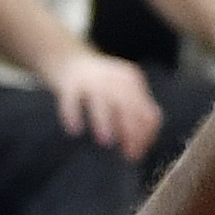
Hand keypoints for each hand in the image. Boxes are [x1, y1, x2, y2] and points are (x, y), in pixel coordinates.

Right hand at [45, 48, 160, 156]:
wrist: (69, 60)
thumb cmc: (98, 86)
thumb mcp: (120, 94)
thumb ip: (131, 118)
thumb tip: (137, 151)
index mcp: (131, 82)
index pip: (146, 109)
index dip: (145, 133)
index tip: (138, 154)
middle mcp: (114, 78)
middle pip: (128, 103)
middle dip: (131, 128)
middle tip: (127, 152)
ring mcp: (91, 79)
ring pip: (101, 99)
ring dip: (105, 121)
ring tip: (106, 142)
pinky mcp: (69, 83)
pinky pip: (71, 98)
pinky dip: (73, 114)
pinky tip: (75, 130)